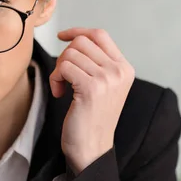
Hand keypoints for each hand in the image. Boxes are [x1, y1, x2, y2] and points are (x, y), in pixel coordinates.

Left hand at [50, 28, 134, 174]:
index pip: (100, 35)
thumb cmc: (91, 119)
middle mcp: (119, 71)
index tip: (62, 36)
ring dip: (59, 70)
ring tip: (62, 88)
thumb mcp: (103, 86)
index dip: (78, 31)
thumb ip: (97, 63)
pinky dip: (56, 79)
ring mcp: (107, 79)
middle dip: (65, 56)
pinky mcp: (91, 88)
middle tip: (63, 77)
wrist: (92, 149)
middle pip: (81, 41)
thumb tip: (75, 38)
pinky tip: (59, 94)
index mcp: (125, 68)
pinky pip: (64, 67)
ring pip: (70, 53)